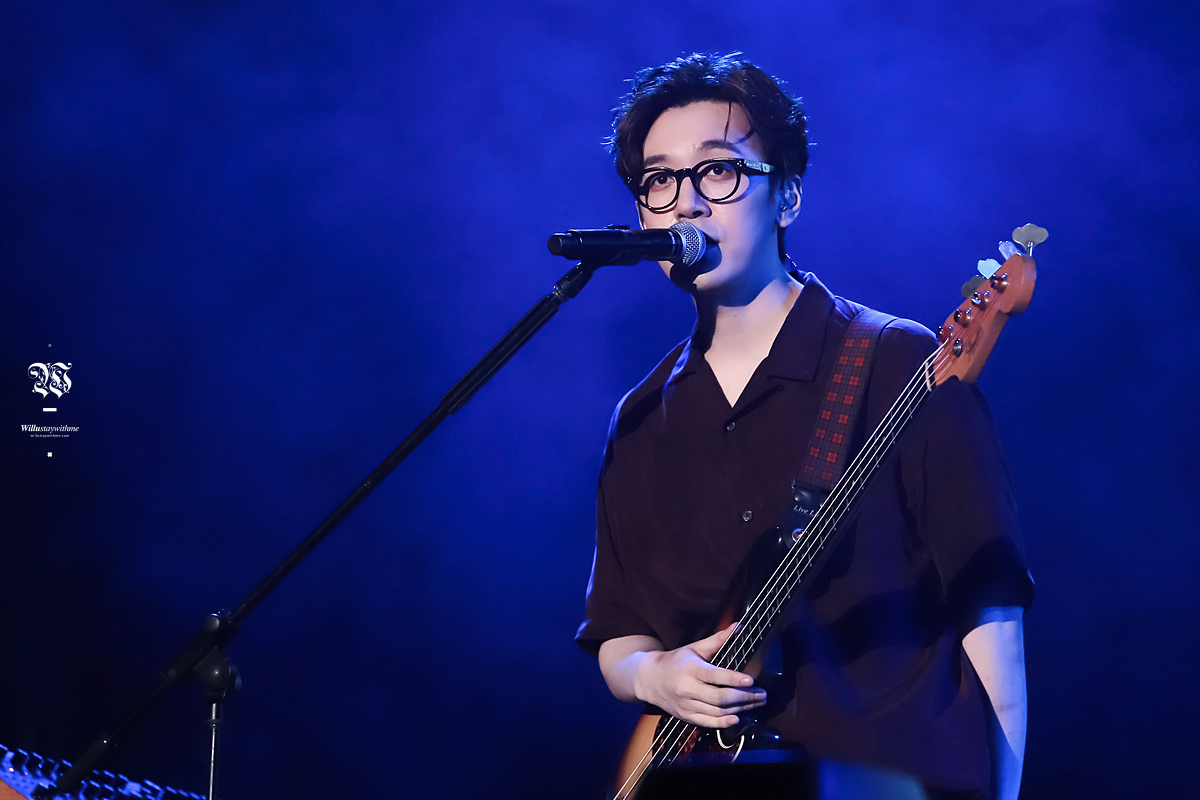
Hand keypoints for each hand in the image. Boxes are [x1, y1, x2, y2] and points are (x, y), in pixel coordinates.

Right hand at [632, 623, 765, 727]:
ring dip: (740, 709)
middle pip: (720, 698)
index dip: (734, 679)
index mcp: (691, 669)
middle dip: (744, 698)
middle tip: (761, 695)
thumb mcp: (694, 647)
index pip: (715, 676)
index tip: (751, 680)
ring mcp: (686, 705)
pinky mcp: (686, 716)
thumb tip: (738, 627)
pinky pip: (707, 722)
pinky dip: (723, 722)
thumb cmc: (675, 661)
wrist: (649, 679)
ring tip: (755, 704)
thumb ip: (717, 640)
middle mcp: (688, 689)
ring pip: (717, 712)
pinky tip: (737, 718)